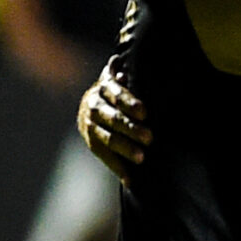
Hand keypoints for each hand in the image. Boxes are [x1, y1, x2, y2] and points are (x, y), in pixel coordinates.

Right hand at [78, 54, 152, 184]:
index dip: (130, 103)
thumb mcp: (120, 79)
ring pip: (107, 139)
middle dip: (131, 129)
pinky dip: (118, 169)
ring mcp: (90, 126)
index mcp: (104, 88)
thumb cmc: (116, 91)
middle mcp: (93, 106)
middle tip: (150, 138)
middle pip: (113, 119)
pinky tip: (131, 180)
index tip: (145, 113)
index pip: (116, 95)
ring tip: (142, 158)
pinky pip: (104, 157)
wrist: (91, 106)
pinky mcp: (91, 143)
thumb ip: (122, 73)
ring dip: (125, 149)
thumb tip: (119, 61)